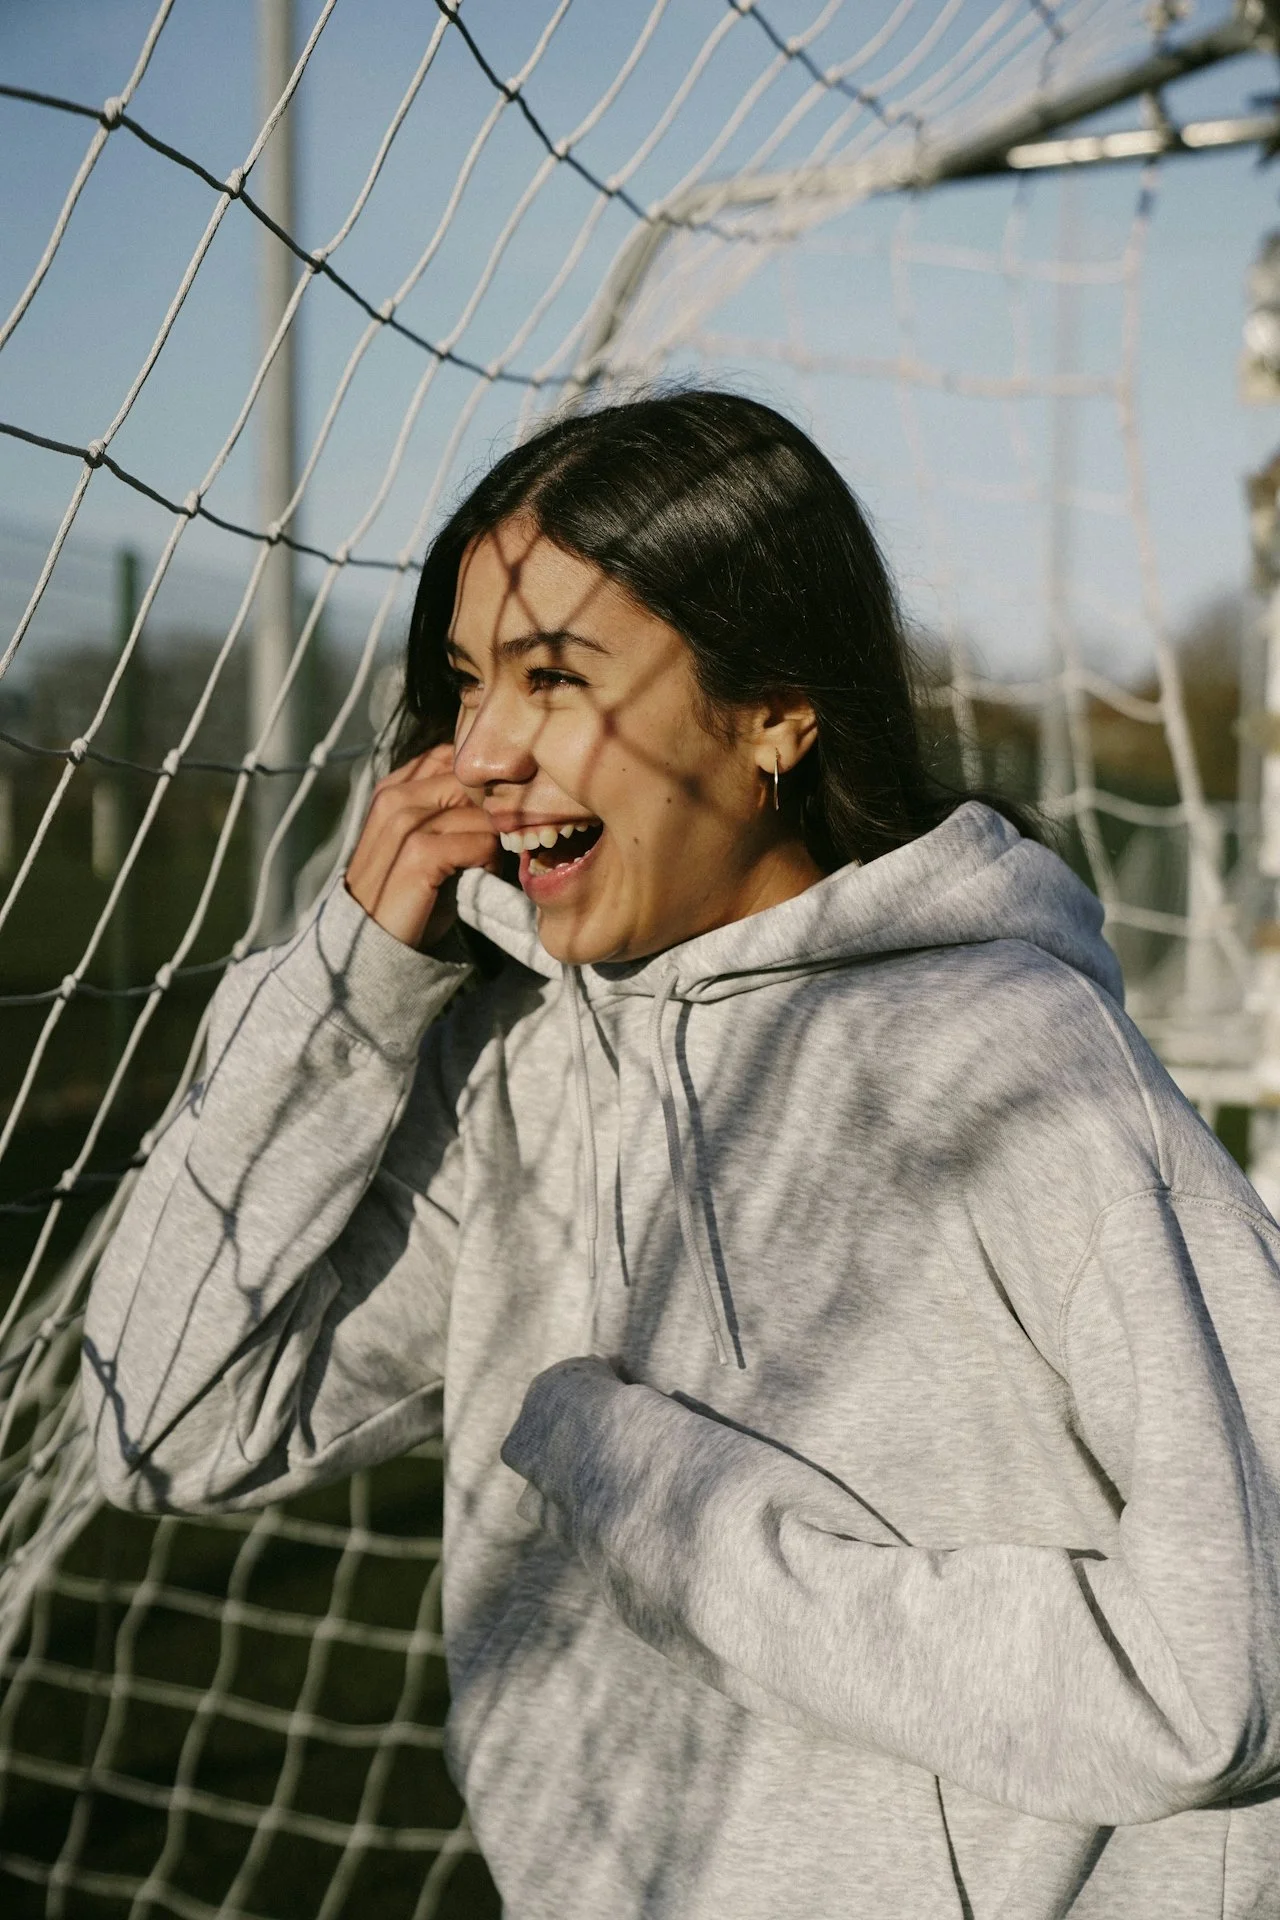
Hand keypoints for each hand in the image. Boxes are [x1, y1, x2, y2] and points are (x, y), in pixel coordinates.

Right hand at [344, 743, 498, 949]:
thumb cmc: (405, 888)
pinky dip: (489, 860)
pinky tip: (478, 876)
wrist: (372, 940)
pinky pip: (480, 842)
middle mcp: (396, 797)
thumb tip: (500, 789)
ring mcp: (404, 823)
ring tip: (485, 863)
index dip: (484, 782)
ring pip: (482, 811)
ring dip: (494, 839)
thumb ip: (447, 806)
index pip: (455, 756)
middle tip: (500, 842)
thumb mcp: (420, 836)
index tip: (494, 810)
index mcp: (394, 787)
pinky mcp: (418, 853)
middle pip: (474, 782)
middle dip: (497, 811)